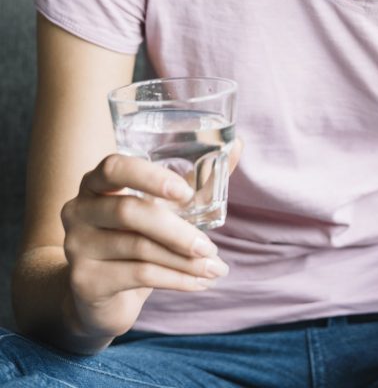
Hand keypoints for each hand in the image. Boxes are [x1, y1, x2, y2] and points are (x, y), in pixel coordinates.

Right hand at [60, 143, 241, 341]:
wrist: (102, 295)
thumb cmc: (137, 237)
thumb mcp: (162, 208)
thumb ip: (195, 180)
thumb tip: (238, 145)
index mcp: (96, 182)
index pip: (114, 167)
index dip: (149, 177)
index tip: (184, 193)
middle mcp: (79, 209)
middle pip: (129, 212)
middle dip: (177, 230)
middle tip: (210, 245)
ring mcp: (77, 246)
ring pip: (139, 248)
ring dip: (184, 260)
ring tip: (215, 267)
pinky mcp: (85, 281)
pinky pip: (138, 275)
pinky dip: (176, 279)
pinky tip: (199, 283)